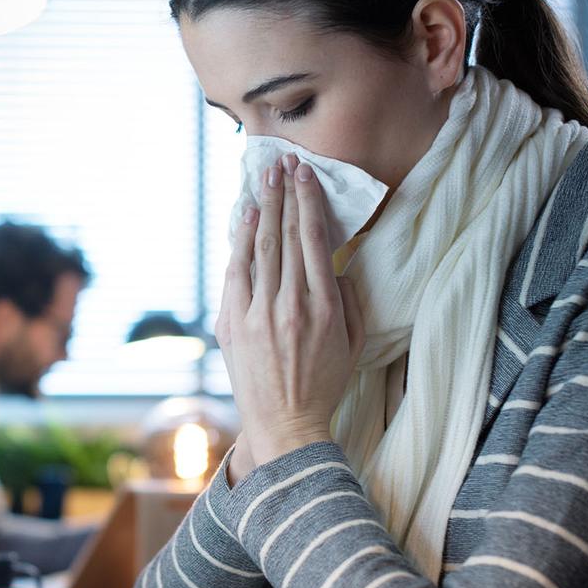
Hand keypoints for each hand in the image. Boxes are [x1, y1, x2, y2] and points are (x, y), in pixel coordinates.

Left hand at [219, 155, 366, 474]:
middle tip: (283, 162)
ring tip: (265, 179)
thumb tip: (338, 265)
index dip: (309, 202)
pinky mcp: (234, 326)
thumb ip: (350, 300)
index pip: (314, 240)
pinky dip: (241, 243)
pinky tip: (246, 218)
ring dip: (264, 209)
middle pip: (286, 236)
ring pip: (261, 249)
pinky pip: (237, 274)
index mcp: (325, 307)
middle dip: (285, 194)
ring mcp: (258, 315)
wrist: (286, 424)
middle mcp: (291, 305)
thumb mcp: (353, 343)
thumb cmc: (325, 384)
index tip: (306, 174)